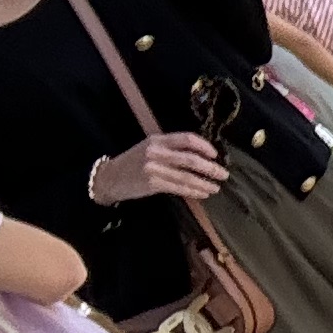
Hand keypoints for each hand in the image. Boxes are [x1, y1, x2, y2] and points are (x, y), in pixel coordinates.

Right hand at [91, 131, 227, 203]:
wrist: (109, 177)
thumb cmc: (133, 162)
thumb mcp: (150, 148)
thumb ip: (171, 149)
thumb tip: (201, 156)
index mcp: (158, 140)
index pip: (187, 139)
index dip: (204, 146)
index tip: (215, 155)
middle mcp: (156, 152)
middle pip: (191, 159)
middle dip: (211, 168)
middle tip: (223, 174)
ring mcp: (154, 168)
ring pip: (187, 176)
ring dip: (205, 183)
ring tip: (216, 187)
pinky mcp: (152, 184)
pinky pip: (179, 188)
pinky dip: (194, 191)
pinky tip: (203, 193)